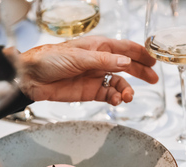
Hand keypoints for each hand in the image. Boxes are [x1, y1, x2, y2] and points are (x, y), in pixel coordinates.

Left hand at [8, 36, 158, 105]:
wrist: (31, 77)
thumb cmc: (50, 59)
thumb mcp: (78, 57)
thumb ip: (104, 61)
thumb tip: (126, 61)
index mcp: (98, 47)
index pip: (125, 48)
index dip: (140, 53)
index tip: (153, 60)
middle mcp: (99, 62)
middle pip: (126, 66)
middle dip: (140, 72)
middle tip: (153, 79)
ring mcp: (95, 77)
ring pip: (119, 83)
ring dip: (126, 90)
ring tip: (127, 96)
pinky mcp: (90, 92)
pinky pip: (109, 95)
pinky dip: (115, 98)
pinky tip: (117, 100)